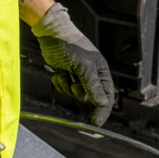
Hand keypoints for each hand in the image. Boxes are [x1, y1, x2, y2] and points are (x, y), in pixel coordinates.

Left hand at [31, 3, 114, 125]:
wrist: (51, 34)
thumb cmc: (71, 46)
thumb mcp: (84, 66)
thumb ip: (93, 85)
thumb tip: (103, 104)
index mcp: (101, 71)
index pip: (107, 96)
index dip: (102, 110)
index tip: (95, 123)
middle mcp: (91, 75)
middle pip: (89, 97)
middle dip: (79, 92)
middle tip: (74, 81)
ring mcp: (77, 75)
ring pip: (74, 94)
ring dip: (67, 86)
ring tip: (64, 72)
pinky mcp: (65, 75)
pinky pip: (63, 88)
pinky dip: (59, 82)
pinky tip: (58, 72)